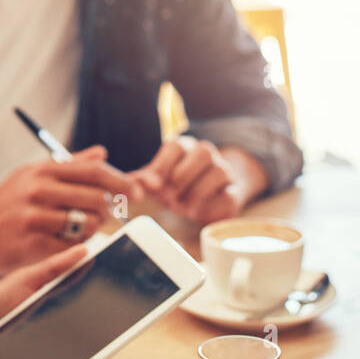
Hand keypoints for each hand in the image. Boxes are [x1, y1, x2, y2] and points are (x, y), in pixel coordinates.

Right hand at [0, 146, 143, 274]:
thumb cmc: (8, 202)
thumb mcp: (33, 175)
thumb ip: (70, 164)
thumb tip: (102, 153)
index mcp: (43, 171)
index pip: (94, 171)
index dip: (120, 180)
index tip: (135, 190)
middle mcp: (39, 191)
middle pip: (97, 199)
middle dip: (106, 208)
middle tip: (101, 213)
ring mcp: (35, 219)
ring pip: (88, 225)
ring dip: (92, 228)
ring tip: (79, 227)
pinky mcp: (33, 245)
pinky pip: (72, 247)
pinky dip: (75, 246)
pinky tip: (63, 241)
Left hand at [131, 137, 246, 224]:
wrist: (209, 197)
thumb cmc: (177, 187)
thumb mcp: (158, 183)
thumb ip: (143, 181)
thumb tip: (125, 183)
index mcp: (184, 148)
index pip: (176, 145)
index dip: (163, 166)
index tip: (152, 187)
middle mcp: (207, 154)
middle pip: (203, 152)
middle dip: (182, 178)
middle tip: (169, 199)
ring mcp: (224, 171)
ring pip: (219, 170)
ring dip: (197, 192)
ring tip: (183, 208)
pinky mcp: (234, 192)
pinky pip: (230, 194)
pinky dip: (213, 205)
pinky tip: (199, 214)